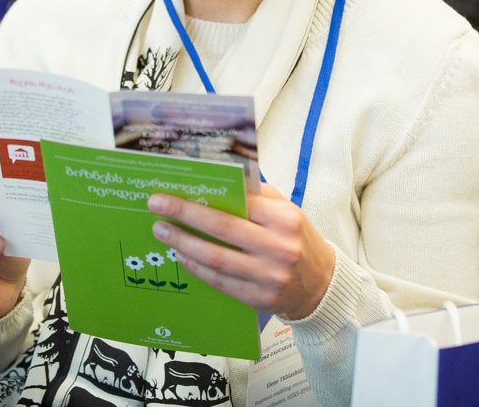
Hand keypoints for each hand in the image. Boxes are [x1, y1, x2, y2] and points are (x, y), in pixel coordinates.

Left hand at [147, 184, 335, 319]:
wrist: (321, 285)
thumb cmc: (298, 240)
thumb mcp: (287, 211)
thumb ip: (258, 196)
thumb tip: (219, 178)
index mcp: (285, 219)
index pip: (240, 203)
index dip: (203, 197)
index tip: (174, 190)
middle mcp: (278, 247)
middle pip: (223, 228)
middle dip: (185, 215)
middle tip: (157, 206)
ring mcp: (268, 276)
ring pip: (216, 258)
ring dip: (183, 243)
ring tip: (162, 231)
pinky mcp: (259, 298)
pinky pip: (219, 282)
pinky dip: (196, 267)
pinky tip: (181, 255)